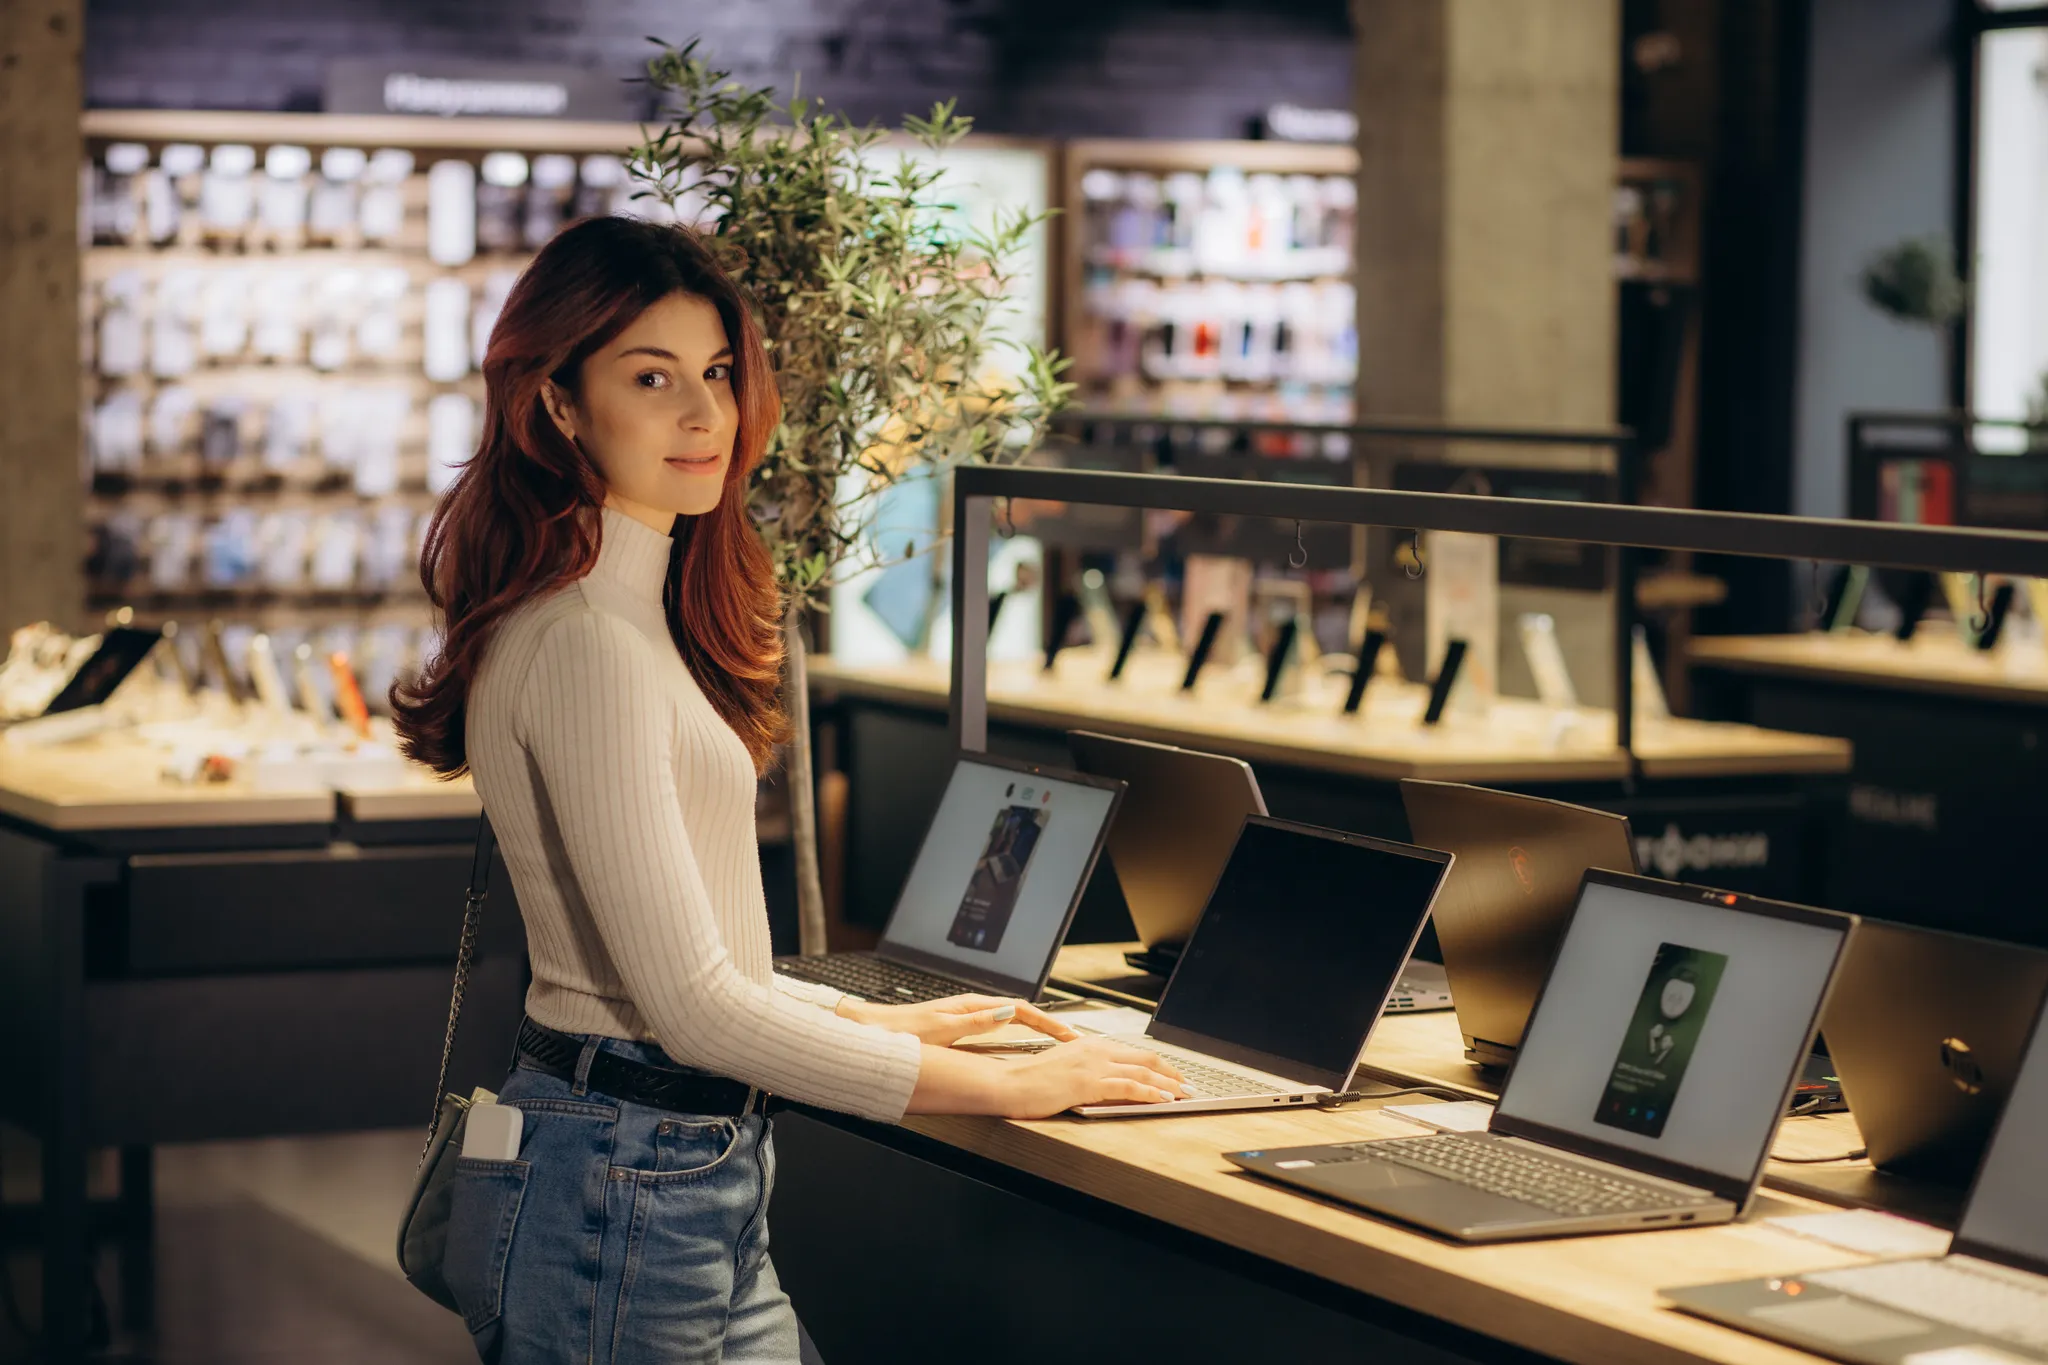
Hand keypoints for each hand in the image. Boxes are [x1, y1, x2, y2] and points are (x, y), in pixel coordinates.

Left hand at [835, 993, 1082, 1047]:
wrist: (869, 1032)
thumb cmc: (900, 1032)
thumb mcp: (941, 1029)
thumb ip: (975, 1023)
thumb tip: (1008, 1013)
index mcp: (970, 1007)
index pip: (1020, 1010)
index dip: (1047, 1022)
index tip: (1069, 1036)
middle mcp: (970, 1009)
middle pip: (1020, 1013)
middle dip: (1047, 1025)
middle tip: (1072, 1041)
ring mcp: (964, 1018)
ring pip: (1009, 1020)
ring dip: (1033, 1030)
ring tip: (1054, 1044)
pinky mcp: (956, 1029)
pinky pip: (995, 1029)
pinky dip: (1014, 1036)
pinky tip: (1018, 1047)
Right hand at [998, 1037, 1190, 1117]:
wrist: (1007, 1083)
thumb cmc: (1029, 1080)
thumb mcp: (1062, 1068)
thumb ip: (1084, 1069)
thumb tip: (1103, 1079)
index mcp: (1089, 1044)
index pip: (1133, 1052)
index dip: (1159, 1064)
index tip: (1174, 1075)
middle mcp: (1094, 1050)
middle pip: (1144, 1058)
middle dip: (1171, 1072)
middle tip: (1189, 1085)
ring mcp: (1092, 1066)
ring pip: (1141, 1071)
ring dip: (1168, 1084)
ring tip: (1184, 1093)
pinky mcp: (1087, 1083)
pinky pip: (1127, 1086)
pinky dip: (1149, 1092)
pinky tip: (1163, 1099)